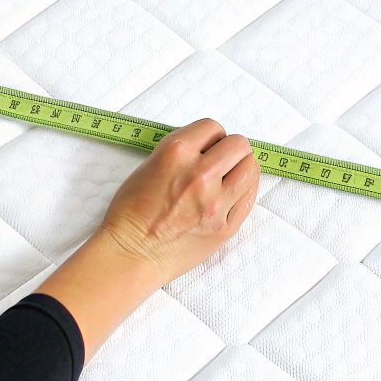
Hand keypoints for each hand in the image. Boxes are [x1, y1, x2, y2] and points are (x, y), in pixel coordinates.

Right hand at [94, 119, 259, 284]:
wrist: (130, 254)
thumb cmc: (131, 213)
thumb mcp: (149, 166)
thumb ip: (183, 153)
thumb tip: (209, 148)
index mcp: (176, 153)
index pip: (213, 127)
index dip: (211, 137)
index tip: (208, 146)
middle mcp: (200, 175)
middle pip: (239, 145)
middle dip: (231, 150)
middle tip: (221, 161)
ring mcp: (215, 203)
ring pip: (251, 169)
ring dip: (241, 170)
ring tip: (226, 179)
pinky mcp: (225, 227)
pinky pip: (248, 198)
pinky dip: (242, 193)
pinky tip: (228, 196)